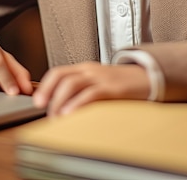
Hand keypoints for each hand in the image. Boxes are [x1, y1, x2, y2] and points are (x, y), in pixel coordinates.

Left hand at [32, 61, 149, 115]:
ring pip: (72, 84)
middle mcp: (91, 70)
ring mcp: (101, 78)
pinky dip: (77, 104)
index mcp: (86, 69)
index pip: (59, 72)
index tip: (37, 101)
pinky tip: (71, 114)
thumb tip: (62, 107)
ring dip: (59, 101)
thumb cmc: (124, 85)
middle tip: (40, 108)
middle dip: (47, 92)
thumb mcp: (100, 84)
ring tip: (55, 116)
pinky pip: (91, 94)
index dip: (45, 85)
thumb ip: (83, 90)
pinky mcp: (112, 88)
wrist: (149, 79)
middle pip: (61, 76)